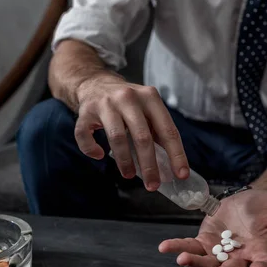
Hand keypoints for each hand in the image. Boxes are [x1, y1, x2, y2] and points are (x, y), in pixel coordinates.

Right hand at [74, 76, 188, 189]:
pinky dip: (91, 149)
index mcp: (150, 97)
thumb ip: (158, 130)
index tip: (181, 174)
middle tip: (153, 184)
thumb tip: (171, 164)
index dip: (176, 154)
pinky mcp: (85, 111)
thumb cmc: (127, 102)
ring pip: (117, 138)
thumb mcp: (147, 108)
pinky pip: (85, 135)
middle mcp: (128, 97)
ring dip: (124, 161)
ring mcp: (106, 103)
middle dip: (149, 165)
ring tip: (129, 175)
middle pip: (142, 136)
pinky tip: (100, 155)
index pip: (167, 130)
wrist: (95, 82)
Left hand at [159, 189, 266, 266]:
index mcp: (260, 251)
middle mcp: (239, 257)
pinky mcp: (204, 242)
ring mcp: (219, 252)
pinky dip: (177, 248)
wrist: (245, 201)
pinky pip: (190, 248)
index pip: (265, 265)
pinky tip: (165, 247)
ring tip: (182, 261)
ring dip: (194, 264)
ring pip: (207, 263)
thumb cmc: (263, 207)